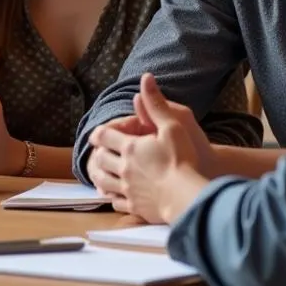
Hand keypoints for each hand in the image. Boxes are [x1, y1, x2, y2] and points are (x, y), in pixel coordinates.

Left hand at [88, 74, 211, 222]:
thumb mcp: (173, 125)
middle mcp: (123, 167)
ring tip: (101, 172)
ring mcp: (127, 189)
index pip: (104, 136)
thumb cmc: (182, 159)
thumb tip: (145, 78)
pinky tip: (114, 194)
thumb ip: (156, 103)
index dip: (99, 133)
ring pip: (103, 181)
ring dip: (100, 175)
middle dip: (98, 154)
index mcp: (130, 147)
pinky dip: (111, 196)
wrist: (187, 196)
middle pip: (100, 159)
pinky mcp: (135, 207)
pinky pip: (115, 201)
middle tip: (101, 152)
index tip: (98, 134)